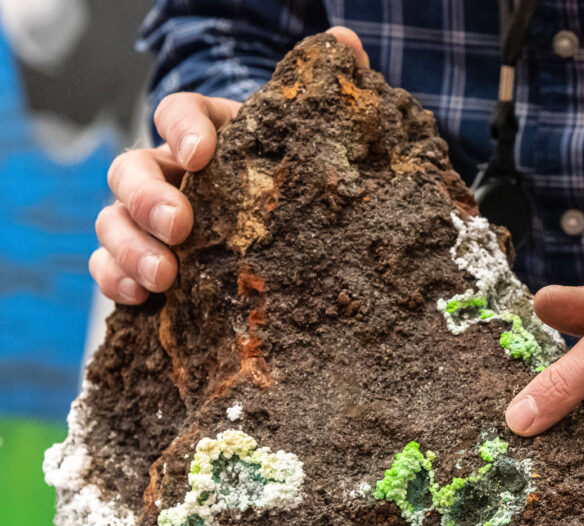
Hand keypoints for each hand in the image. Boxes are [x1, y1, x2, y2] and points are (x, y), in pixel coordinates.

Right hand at [90, 27, 369, 303]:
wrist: (293, 222)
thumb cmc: (296, 174)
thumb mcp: (311, 137)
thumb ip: (326, 88)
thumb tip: (346, 42)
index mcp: (208, 133)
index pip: (179, 113)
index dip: (183, 128)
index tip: (202, 152)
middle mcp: (169, 171)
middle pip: (131, 170)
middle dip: (147, 198)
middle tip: (181, 225)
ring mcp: (150, 217)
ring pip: (113, 220)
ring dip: (129, 247)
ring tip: (163, 277)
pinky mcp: (147, 259)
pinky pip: (111, 265)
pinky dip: (117, 279)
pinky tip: (142, 299)